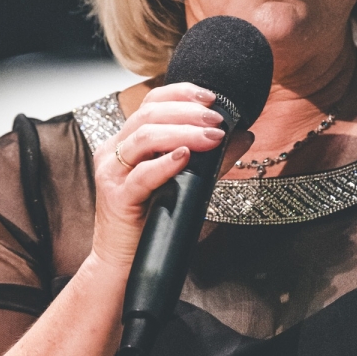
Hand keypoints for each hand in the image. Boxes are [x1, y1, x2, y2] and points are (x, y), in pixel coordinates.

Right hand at [91, 83, 249, 272]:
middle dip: (187, 112)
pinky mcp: (117, 198)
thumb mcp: (186, 183)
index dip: (181, 93)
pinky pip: (141, 175)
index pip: (150, 103)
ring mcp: (112, 173)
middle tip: (217, 119)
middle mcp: (114, 151)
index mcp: (126, 142)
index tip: (212, 97)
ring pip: (143, 138)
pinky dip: (165, 163)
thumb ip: (210, 160)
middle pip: (148, 115)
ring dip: (182, 132)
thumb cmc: (153, 221)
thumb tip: (244, 135)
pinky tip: (186, 157)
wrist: (125, 262)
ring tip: (211, 137)